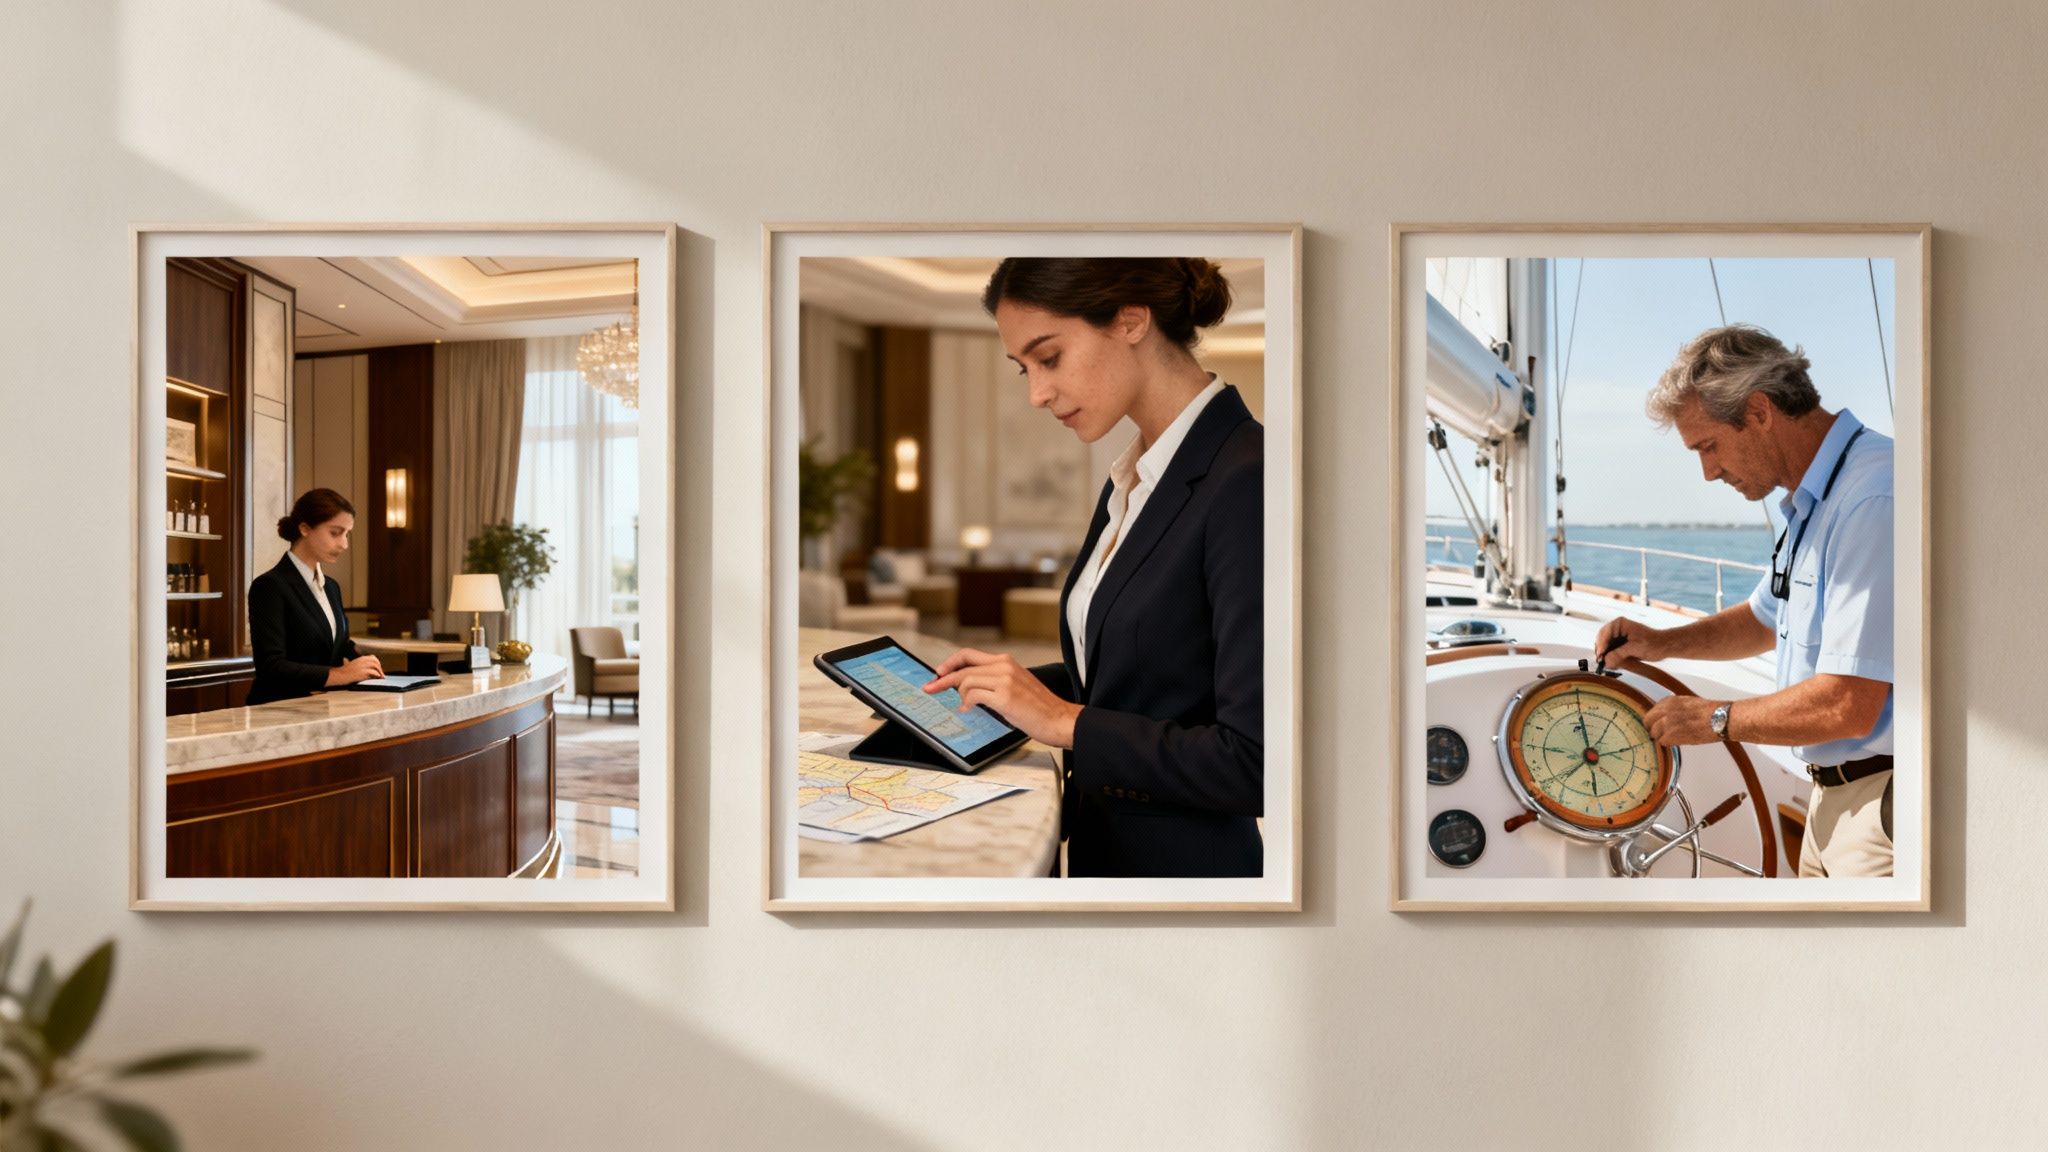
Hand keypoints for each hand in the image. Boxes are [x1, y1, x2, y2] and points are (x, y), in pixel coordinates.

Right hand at [327, 655, 385, 686]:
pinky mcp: (363, 672)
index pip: (373, 658)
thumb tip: (372, 670)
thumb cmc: (346, 672)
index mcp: (361, 658)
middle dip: (380, 668)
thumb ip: (362, 665)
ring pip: (376, 666)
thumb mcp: (354, 665)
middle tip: (381, 674)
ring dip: (380, 672)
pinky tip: (378, 678)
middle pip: (375, 662)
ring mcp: (363, 666)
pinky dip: (377, 675)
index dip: (377, 663)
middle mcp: (362, 660)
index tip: (379, 669)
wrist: (340, 675)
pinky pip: (373, 672)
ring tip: (381, 677)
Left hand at [923, 647, 1081, 749]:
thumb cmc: (1038, 707)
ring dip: (959, 695)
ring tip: (964, 705)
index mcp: (1006, 661)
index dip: (950, 663)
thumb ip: (993, 680)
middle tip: (930, 687)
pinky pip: (973, 695)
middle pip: (963, 666)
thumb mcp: (1015, 684)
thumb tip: (966, 686)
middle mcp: (1004, 666)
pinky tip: (967, 709)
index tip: (938, 673)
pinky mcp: (1005, 696)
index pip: (969, 655)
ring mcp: (1004, 680)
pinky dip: (966, 703)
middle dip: (942, 678)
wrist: (1059, 718)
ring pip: (966, 680)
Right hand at [1593, 617, 1668, 665]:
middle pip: (1601, 640)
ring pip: (1605, 647)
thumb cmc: (1654, 643)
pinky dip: (1611, 658)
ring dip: (1605, 656)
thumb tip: (1605, 662)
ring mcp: (1618, 637)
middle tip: (1602, 663)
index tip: (1600, 657)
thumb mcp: (1635, 648)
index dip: (1600, 646)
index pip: (1603, 634)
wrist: (1665, 646)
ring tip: (1608, 665)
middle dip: (1601, 652)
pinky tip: (1614, 664)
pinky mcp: (1620, 645)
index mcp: (1620, 624)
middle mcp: (1616, 629)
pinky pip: (1611, 652)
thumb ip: (1619, 654)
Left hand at [1646, 696, 1725, 745]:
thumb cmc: (1710, 712)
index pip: (1652, 711)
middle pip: (1647, 721)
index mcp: (1670, 701)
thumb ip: (1674, 708)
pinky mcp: (1672, 734)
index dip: (1654, 719)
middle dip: (1652, 728)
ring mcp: (1667, 722)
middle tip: (1659, 733)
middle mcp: (1666, 710)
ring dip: (1661, 736)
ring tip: (1672, 738)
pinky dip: (1669, 743)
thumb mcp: (1688, 702)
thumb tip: (1667, 715)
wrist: (1721, 719)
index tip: (1656, 724)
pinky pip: (1662, 742)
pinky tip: (1677, 741)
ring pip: (1654, 733)